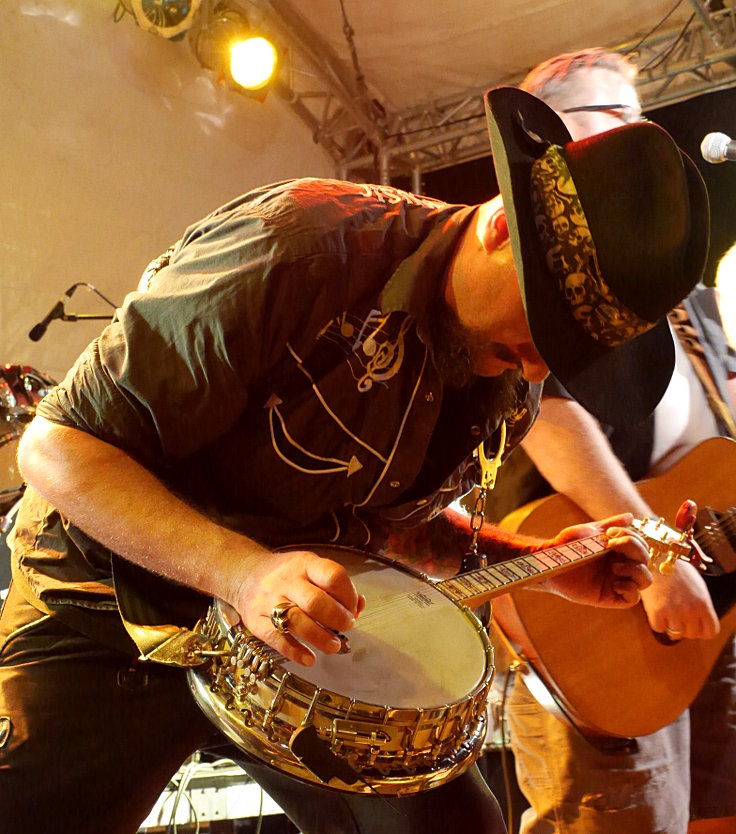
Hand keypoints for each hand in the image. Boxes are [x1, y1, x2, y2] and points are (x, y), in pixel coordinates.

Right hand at [230, 548, 365, 665]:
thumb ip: (335, 586)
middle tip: (347, 626)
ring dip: (320, 638)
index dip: (348, 594)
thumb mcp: (311, 568)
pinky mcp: (256, 621)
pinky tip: (309, 658)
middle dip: (337, 618)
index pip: (332, 575)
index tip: (353, 607)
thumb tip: (358, 606)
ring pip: (296, 622)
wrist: (245, 574)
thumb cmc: (287, 575)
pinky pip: (276, 639)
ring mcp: (269, 601)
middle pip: (315, 602)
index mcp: (304, 564)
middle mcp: (286, 581)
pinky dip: (295, 652)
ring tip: (333, 645)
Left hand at [536, 513, 651, 607]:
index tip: (610, 534)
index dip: (633, 538)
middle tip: (610, 546)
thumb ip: (612, 524)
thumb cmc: (568, 545)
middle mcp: (622, 566)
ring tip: (614, 567)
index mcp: (619, 551)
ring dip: (636, 569)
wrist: (551, 560)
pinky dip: (630, 588)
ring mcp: (617, 581)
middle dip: (634, 549)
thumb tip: (631, 517)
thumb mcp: (591, 531)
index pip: (642, 545)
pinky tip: (614, 581)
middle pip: (646, 560)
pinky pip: (633, 598)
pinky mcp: (610, 597)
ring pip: (646, 579)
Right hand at [641, 559, 718, 639]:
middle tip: (678, 616)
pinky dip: (656, 621)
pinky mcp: (656, 611)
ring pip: (675, 634)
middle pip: (692, 634)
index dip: (701, 629)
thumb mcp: (697, 586)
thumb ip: (700, 606)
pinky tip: (656, 609)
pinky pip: (658, 627)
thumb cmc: (677, 569)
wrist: (656, 556)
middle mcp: (690, 609)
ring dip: (670, 625)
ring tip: (666, 611)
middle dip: (685, 628)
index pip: (710, 632)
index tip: (694, 624)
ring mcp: (673, 611)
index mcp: (704, 603)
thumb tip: (698, 622)